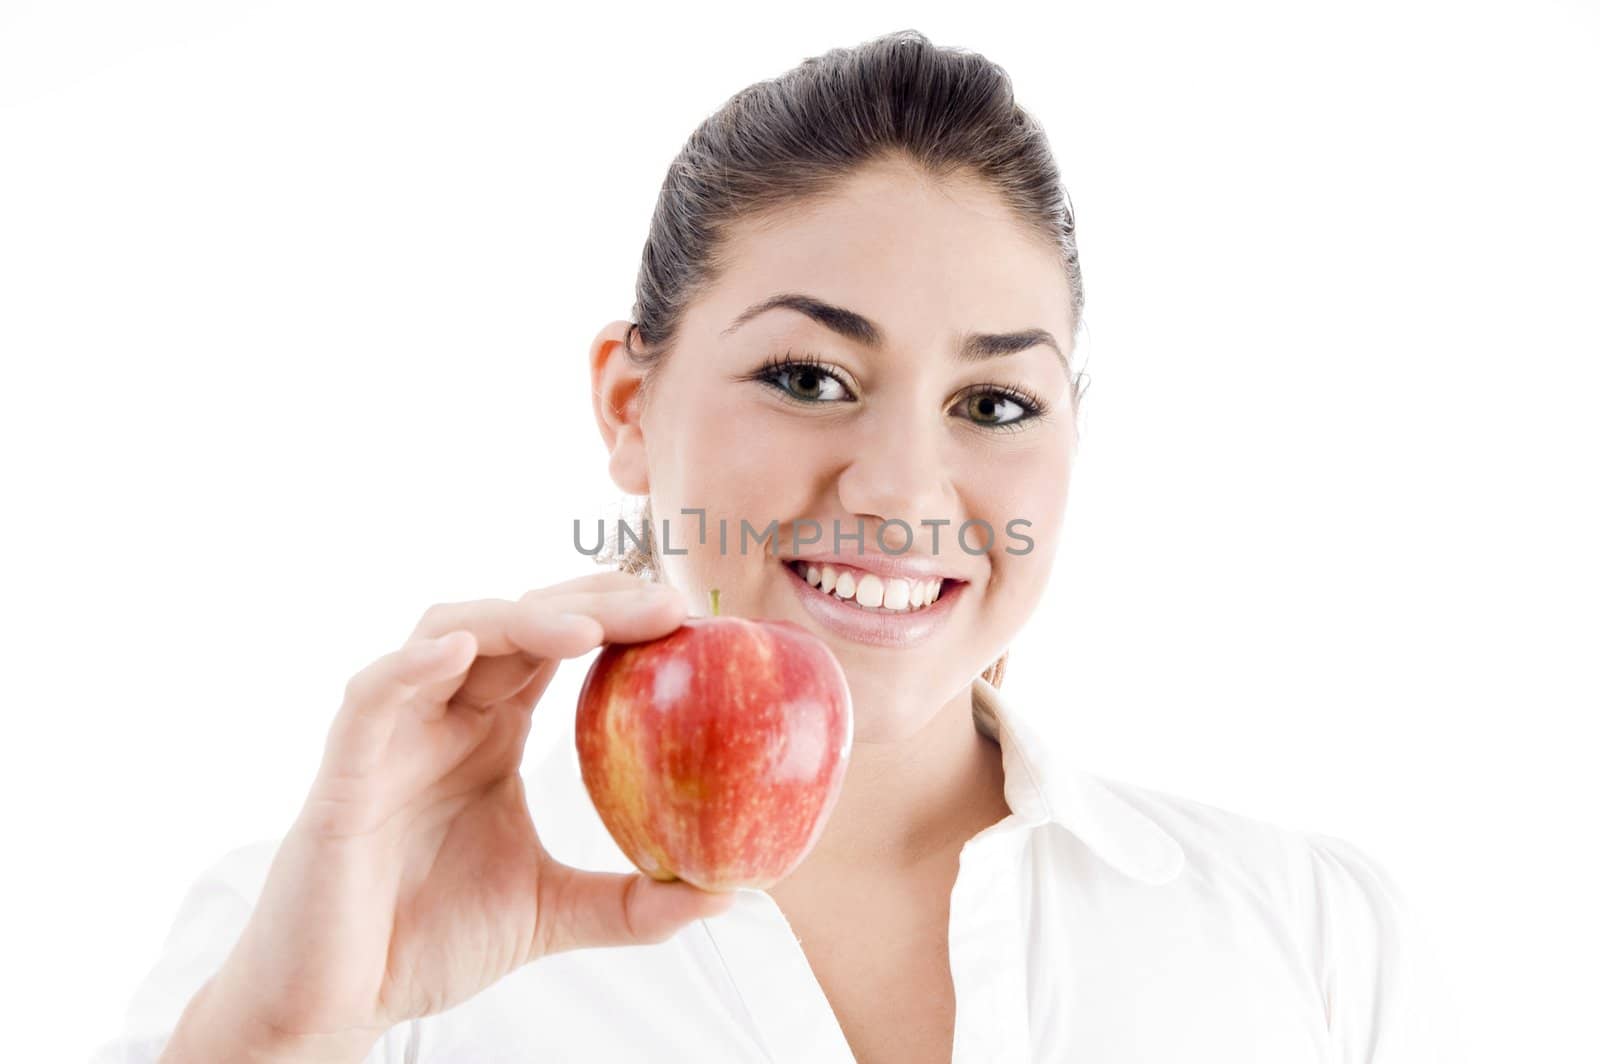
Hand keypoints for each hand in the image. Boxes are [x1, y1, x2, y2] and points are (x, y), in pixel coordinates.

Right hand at [190, 572, 733, 1056]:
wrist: (337, 1004)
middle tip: (664, 604)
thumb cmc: (428, 941)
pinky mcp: (341, 777)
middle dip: (587, 601)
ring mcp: (390, 737)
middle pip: (515, 622)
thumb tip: (728, 891)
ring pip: (445, 634)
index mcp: (488, 732)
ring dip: (516, 619)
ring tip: (588, 627)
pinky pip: (370, 698)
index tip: (687, 613)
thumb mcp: (554, 912)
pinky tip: (460, 649)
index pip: (555, 644)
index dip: (614, 615)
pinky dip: (410, 667)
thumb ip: (634, 901)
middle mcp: (442, 717)